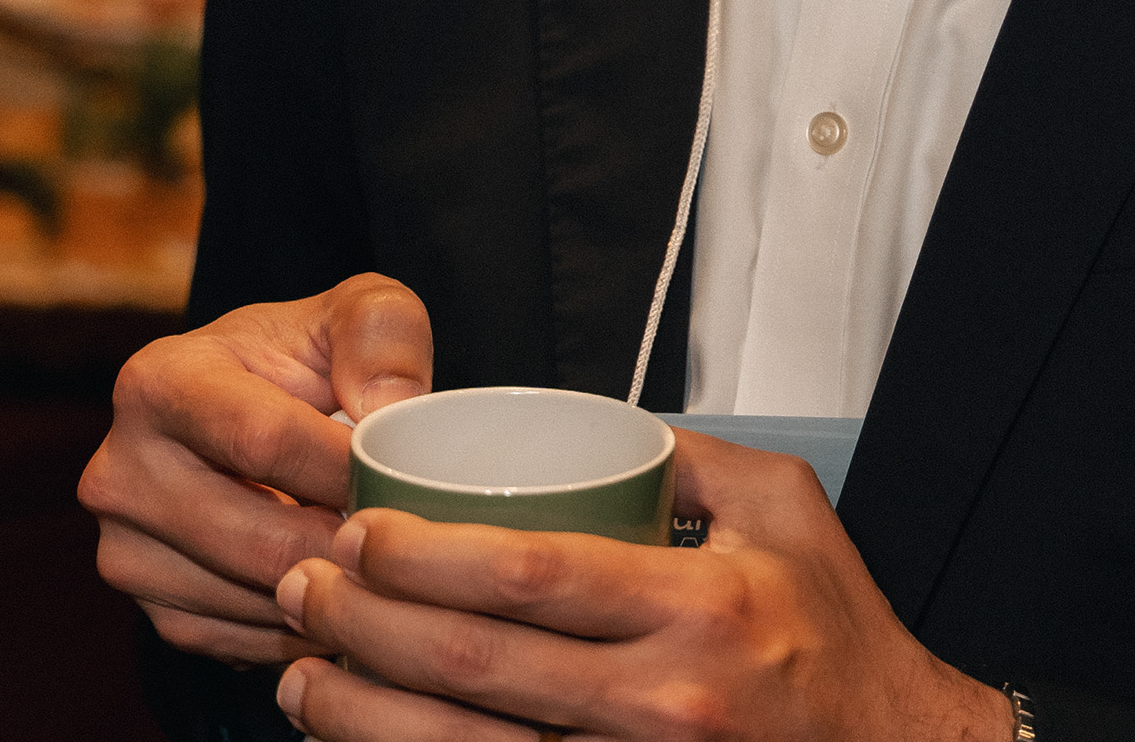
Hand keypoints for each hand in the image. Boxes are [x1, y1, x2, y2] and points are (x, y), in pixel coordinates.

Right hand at [81, 272, 436, 663]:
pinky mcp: (148, 606)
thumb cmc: (310, 359)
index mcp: (158, 382)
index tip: (404, 479)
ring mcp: (123, 548)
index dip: (344, 468)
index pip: (262, 441)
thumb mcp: (355, 312)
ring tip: (384, 566)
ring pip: (250, 599)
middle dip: (345, 546)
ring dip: (328, 594)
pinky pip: (237, 639)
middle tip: (408, 542)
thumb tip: (386, 408)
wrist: (256, 409)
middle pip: (255, 539)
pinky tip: (342, 591)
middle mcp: (118, 470)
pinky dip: (300, 627)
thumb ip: (381, 334)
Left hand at [271, 429, 1007, 741]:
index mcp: (698, 605)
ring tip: (297, 671)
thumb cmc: (838, 632)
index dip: (426, 557)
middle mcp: (658, 698)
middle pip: (474, 665)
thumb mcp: (788, 510)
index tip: (362, 531)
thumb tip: (590, 424)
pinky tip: (362, 738)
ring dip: (360, 715)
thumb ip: (689, 458)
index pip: (531, 574)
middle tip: (302, 584)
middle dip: (364, 625)